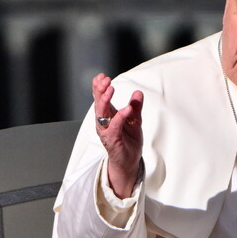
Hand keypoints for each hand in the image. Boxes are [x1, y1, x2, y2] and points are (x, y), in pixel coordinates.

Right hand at [92, 73, 143, 198]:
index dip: (99, 87)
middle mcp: (104, 122)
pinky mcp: (112, 140)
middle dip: (100, 90)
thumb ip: (135, 107)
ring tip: (111, 89)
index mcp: (108, 115)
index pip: (100, 98)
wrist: (129, 161)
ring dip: (105, 100)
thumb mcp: (135, 120)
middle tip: (105, 80)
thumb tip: (138, 93)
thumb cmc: (129, 140)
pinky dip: (119, 117)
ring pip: (102, 114)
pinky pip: (114, 127)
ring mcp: (106, 131)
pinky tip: (126, 109)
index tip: (101, 76)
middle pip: (98, 103)